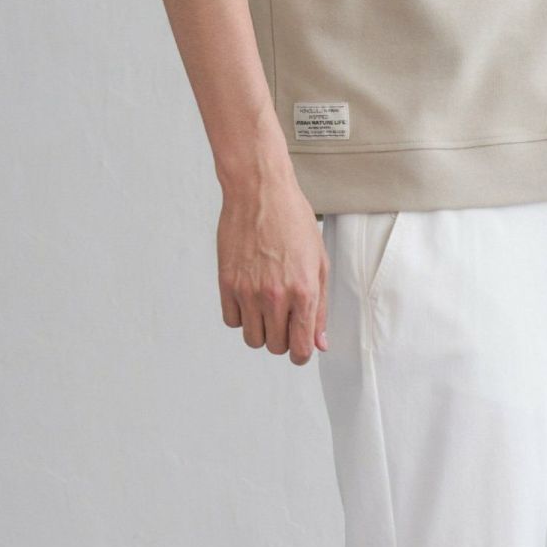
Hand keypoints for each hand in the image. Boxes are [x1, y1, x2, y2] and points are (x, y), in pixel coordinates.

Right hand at [217, 171, 328, 365]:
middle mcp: (275, 296)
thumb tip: (319, 344)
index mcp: (303, 292)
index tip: (299, 348)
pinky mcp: (226, 283)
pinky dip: (241, 316)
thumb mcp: (319, 265)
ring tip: (267, 307)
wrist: (259, 191)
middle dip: (282, 339)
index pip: (300, 348)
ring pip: (252, 338)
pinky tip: (249, 297)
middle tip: (284, 318)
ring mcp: (248, 291)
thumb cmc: (294, 223)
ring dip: (261, 330)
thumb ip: (320, 309)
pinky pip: (232, 320)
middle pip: (275, 346)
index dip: (301, 354)